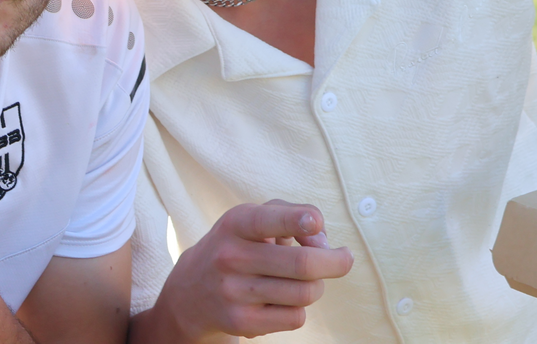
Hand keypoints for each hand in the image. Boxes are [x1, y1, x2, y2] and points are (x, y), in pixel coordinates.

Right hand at [144, 201, 351, 341]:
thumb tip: (323, 243)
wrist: (192, 291)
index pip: (268, 221)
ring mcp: (234, 292)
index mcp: (234, 224)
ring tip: (306, 280)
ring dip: (316, 286)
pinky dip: (299, 307)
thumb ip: (291, 215)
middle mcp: (230, 257)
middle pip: (302, 265)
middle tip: (344, 258)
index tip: (315, 223)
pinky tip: (285, 299)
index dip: (297, 220)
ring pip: (305, 293)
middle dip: (335, 262)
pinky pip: (296, 318)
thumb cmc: (237, 246)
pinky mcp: (242, 322)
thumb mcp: (252, 219)